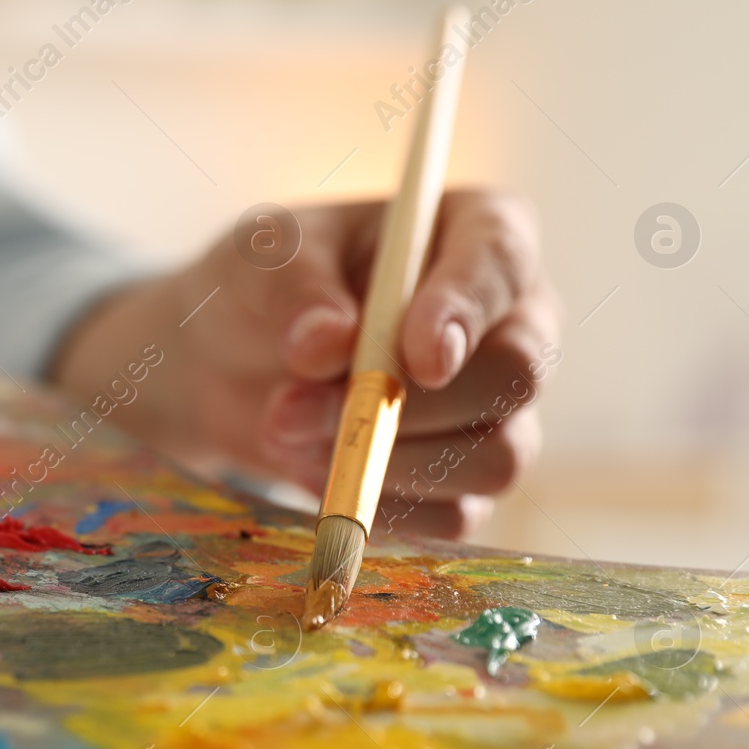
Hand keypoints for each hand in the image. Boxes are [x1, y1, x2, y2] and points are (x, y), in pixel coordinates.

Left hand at [51, 190, 559, 538]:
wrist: (231, 360)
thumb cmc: (266, 284)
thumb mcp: (264, 256)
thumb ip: (295, 287)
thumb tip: (325, 344)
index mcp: (477, 232)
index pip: (500, 263)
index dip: (467, 311)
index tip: (418, 358)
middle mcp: (510, 318)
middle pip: (517, 373)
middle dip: (405, 403)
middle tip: (294, 408)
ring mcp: (499, 407)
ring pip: (495, 457)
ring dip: (382, 461)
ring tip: (284, 436)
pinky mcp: (466, 480)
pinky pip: (455, 516)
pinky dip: (380, 505)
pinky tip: (315, 474)